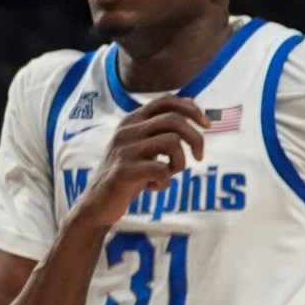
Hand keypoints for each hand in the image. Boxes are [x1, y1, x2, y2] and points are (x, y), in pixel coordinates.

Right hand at [74, 97, 206, 228]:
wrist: (97, 203)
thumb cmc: (127, 174)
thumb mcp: (143, 145)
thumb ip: (161, 127)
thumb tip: (190, 102)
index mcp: (131, 121)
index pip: (165, 101)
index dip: (191, 109)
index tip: (206, 125)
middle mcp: (126, 131)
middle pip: (174, 120)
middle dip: (196, 138)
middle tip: (199, 157)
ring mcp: (124, 150)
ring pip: (172, 142)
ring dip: (180, 163)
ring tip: (169, 174)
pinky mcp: (124, 171)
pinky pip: (161, 169)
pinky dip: (165, 181)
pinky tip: (154, 187)